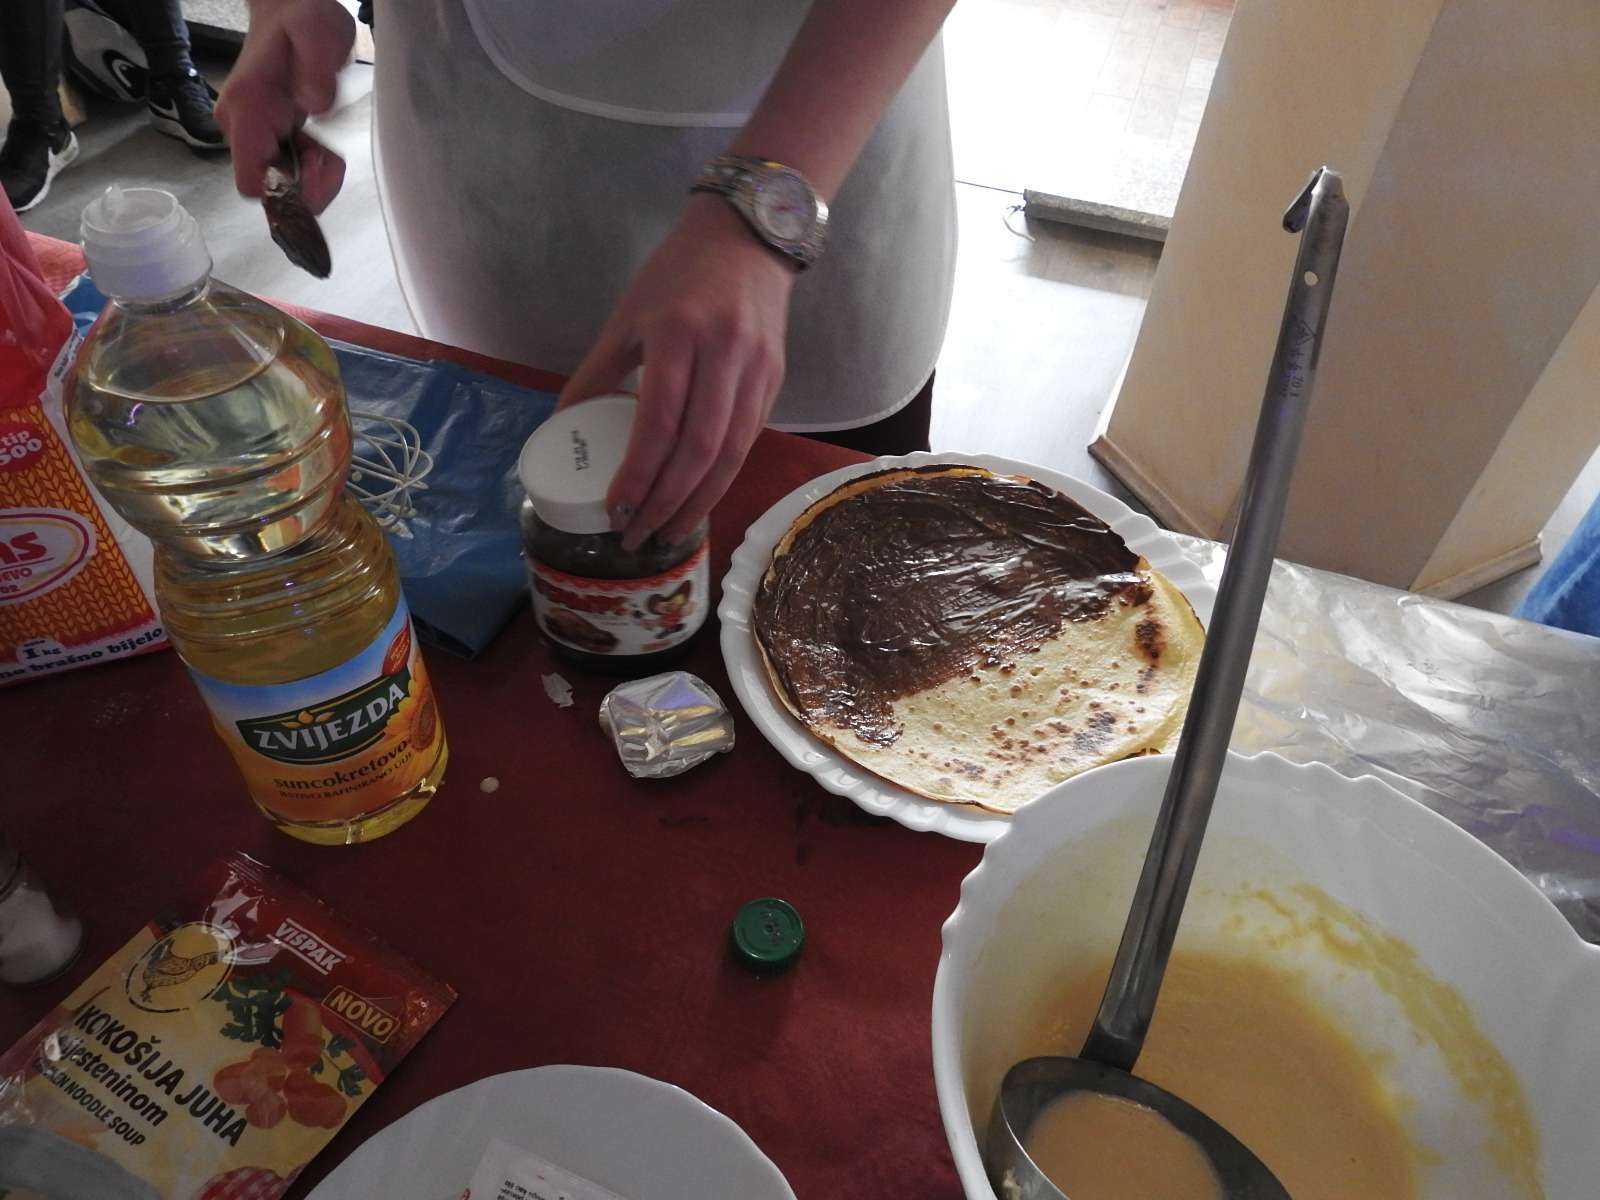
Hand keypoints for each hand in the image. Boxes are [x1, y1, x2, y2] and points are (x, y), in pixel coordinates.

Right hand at [215, 0, 354, 212]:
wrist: (288, 7)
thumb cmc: (302, 16)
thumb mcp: (319, 30)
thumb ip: (318, 66)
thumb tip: (316, 102)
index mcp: (248, 107)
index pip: (252, 181)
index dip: (288, 192)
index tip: (315, 166)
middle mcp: (239, 125)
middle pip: (269, 189)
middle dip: (306, 183)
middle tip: (326, 151)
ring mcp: (248, 133)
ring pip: (279, 184)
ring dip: (310, 175)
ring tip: (322, 140)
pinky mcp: (262, 137)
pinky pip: (285, 172)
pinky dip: (308, 167)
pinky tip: (317, 141)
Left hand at [558, 194, 795, 549]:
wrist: (748, 237)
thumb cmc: (678, 275)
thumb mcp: (627, 317)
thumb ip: (598, 373)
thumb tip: (564, 426)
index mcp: (680, 335)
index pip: (660, 423)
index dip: (638, 475)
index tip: (616, 510)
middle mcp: (725, 355)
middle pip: (699, 451)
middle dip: (666, 503)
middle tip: (637, 536)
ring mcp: (757, 371)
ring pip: (731, 455)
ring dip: (698, 503)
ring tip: (668, 532)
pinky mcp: (774, 381)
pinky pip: (747, 442)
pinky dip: (721, 478)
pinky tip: (698, 499)